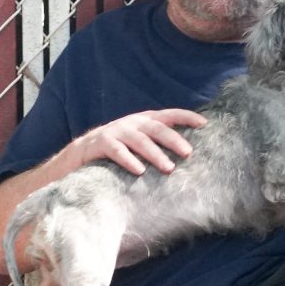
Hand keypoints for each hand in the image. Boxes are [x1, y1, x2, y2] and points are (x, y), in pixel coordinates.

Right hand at [71, 108, 206, 174]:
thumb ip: (158, 144)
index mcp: (144, 121)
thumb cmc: (118, 150)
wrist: (80, 153)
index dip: (186, 117)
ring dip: (155, 154)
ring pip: (139, 141)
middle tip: (188, 153)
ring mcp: (116, 131)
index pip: (169, 115)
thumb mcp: (139, 142)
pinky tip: (139, 170)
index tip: (204, 124)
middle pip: (157, 128)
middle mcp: (132, 123)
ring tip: (168, 168)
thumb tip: (189, 154)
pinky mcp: (101, 143)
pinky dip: (129, 160)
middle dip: (174, 139)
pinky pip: (117, 151)